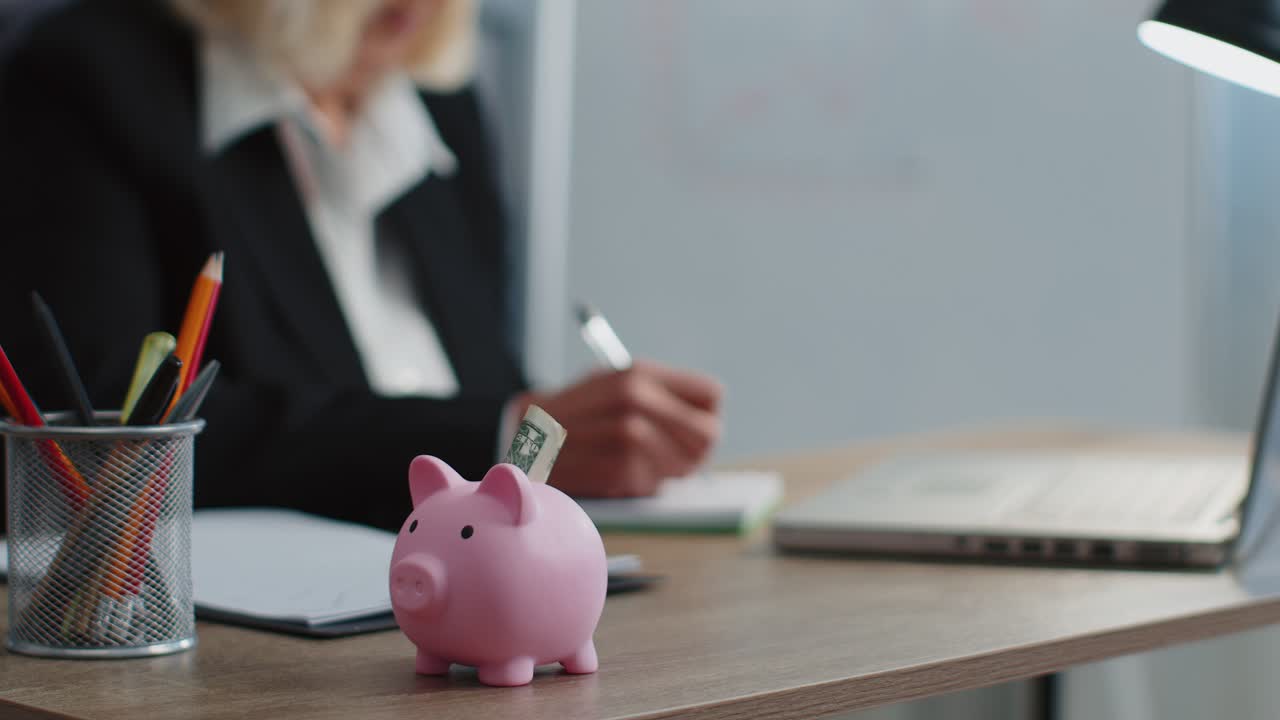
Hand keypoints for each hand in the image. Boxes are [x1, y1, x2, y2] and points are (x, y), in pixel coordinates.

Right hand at [510, 361, 722, 497]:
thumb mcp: (617, 390)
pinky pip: (646, 483)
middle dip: (693, 453)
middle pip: (705, 434)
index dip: (704, 418)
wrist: (524, 433)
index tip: (685, 430)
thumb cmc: (581, 417)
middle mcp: (632, 394)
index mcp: (640, 372)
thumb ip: (663, 403)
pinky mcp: (607, 466)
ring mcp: (620, 429)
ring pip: (677, 462)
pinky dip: (638, 486)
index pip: (711, 394)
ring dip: (664, 472)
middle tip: (673, 459)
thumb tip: (708, 434)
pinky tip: (617, 476)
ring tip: (638, 466)